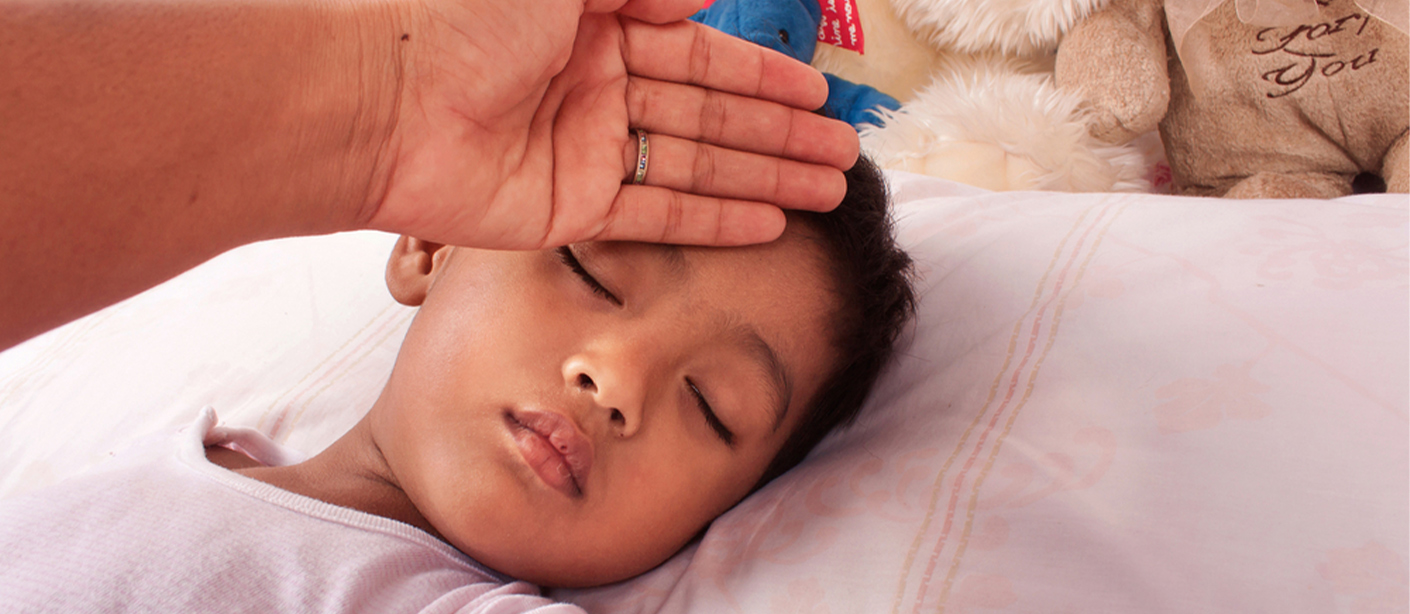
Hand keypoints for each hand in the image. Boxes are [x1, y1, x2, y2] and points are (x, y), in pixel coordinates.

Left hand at [364, 0, 859, 248]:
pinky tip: (767, 224)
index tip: (818, 94)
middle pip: (710, 115)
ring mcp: (585, 151)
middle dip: (781, 134)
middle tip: (846, 157)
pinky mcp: (569, 208)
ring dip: (764, 178)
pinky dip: (714, 219)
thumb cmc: (457, 18)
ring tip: (828, 193)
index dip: (763, 76)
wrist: (377, 102)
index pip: (701, 54)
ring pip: (696, 165)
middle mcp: (597, 87)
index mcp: (595, 26)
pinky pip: (656, 214)